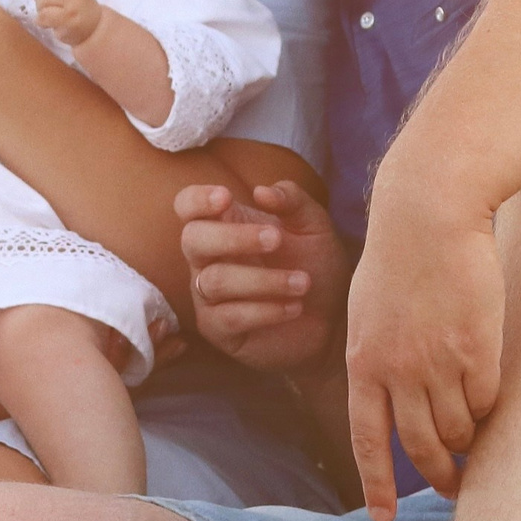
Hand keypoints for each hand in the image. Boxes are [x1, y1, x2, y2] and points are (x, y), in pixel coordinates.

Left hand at [21, 0, 100, 45]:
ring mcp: (73, 1)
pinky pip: (43, 15)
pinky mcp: (69, 18)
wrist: (93, 25)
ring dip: (41, 9)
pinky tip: (50, 22)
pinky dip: (42, 21)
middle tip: (47, 2)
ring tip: (52, 13)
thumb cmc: (73, 5)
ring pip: (41, 0)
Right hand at [177, 179, 347, 374]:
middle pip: (192, 239)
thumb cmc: (316, 267)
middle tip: (276, 239)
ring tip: (303, 283)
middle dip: (233, 237)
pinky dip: (266, 310)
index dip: (197, 200)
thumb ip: (293, 201)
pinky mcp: (218, 329)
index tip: (226, 197)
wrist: (333, 320)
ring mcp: (208, 295)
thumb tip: (262, 191)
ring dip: (264, 280)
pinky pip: (229, 316)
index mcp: (225, 225)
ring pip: (216, 280)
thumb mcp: (314, 226)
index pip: (188, 206)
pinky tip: (295, 307)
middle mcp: (209, 258)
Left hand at [341, 169, 502, 520]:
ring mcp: (437, 362)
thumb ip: (374, 355)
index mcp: (361, 363)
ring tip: (473, 441)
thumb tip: (385, 393)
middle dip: (437, 475)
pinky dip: (489, 407)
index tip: (383, 516)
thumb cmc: (397, 257)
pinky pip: (487, 399)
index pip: (366, 439)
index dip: (376, 482)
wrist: (427, 214)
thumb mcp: (365, 309)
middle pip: (418, 446)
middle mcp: (396, 371)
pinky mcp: (477, 349)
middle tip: (451, 487)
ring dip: (466, 441)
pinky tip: (490, 398)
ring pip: (457, 428)